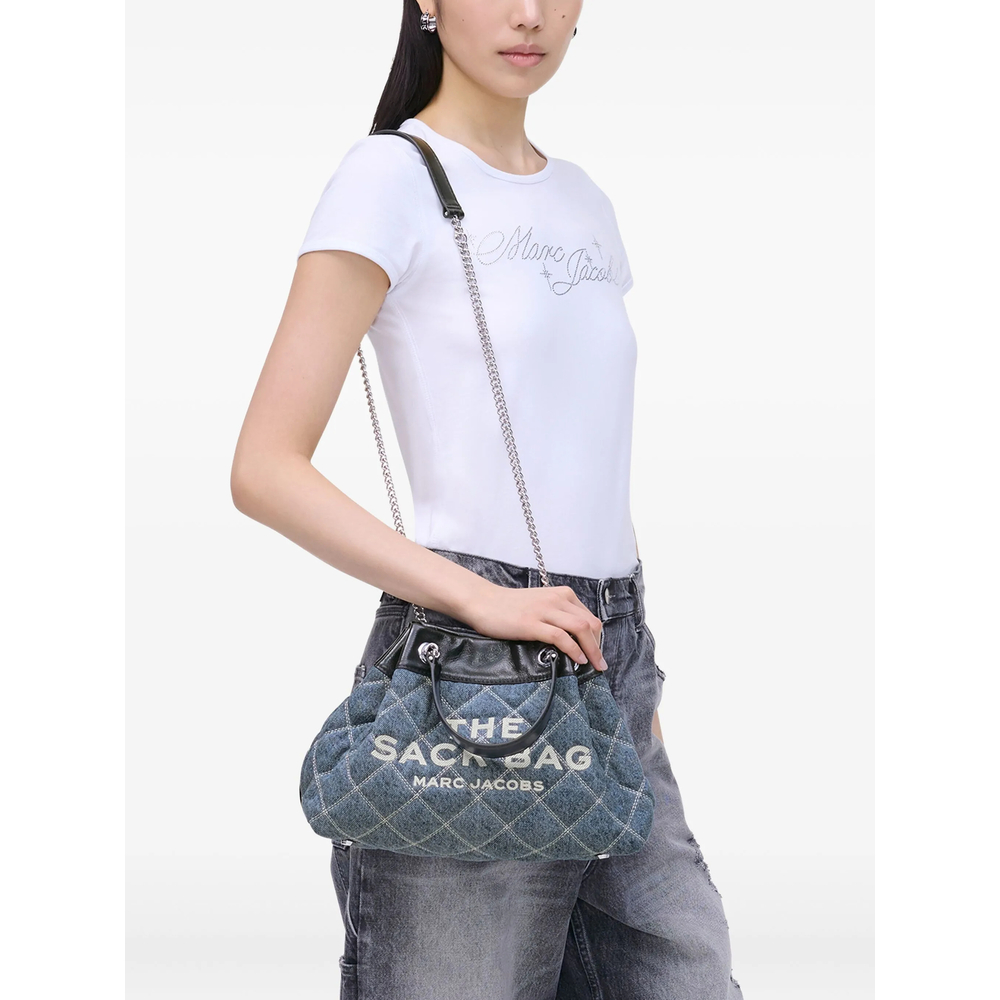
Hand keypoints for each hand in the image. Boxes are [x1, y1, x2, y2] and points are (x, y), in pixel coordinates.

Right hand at [461, 582, 607, 670]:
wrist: (483, 601)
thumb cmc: (510, 606)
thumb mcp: (541, 604)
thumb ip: (558, 615)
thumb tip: (575, 638)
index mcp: (562, 594)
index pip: (590, 617)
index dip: (597, 637)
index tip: (596, 652)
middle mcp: (557, 599)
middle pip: (590, 623)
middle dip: (598, 645)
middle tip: (599, 664)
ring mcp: (544, 610)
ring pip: (580, 629)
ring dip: (592, 650)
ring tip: (595, 665)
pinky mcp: (532, 623)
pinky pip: (561, 637)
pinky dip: (573, 649)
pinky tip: (577, 660)